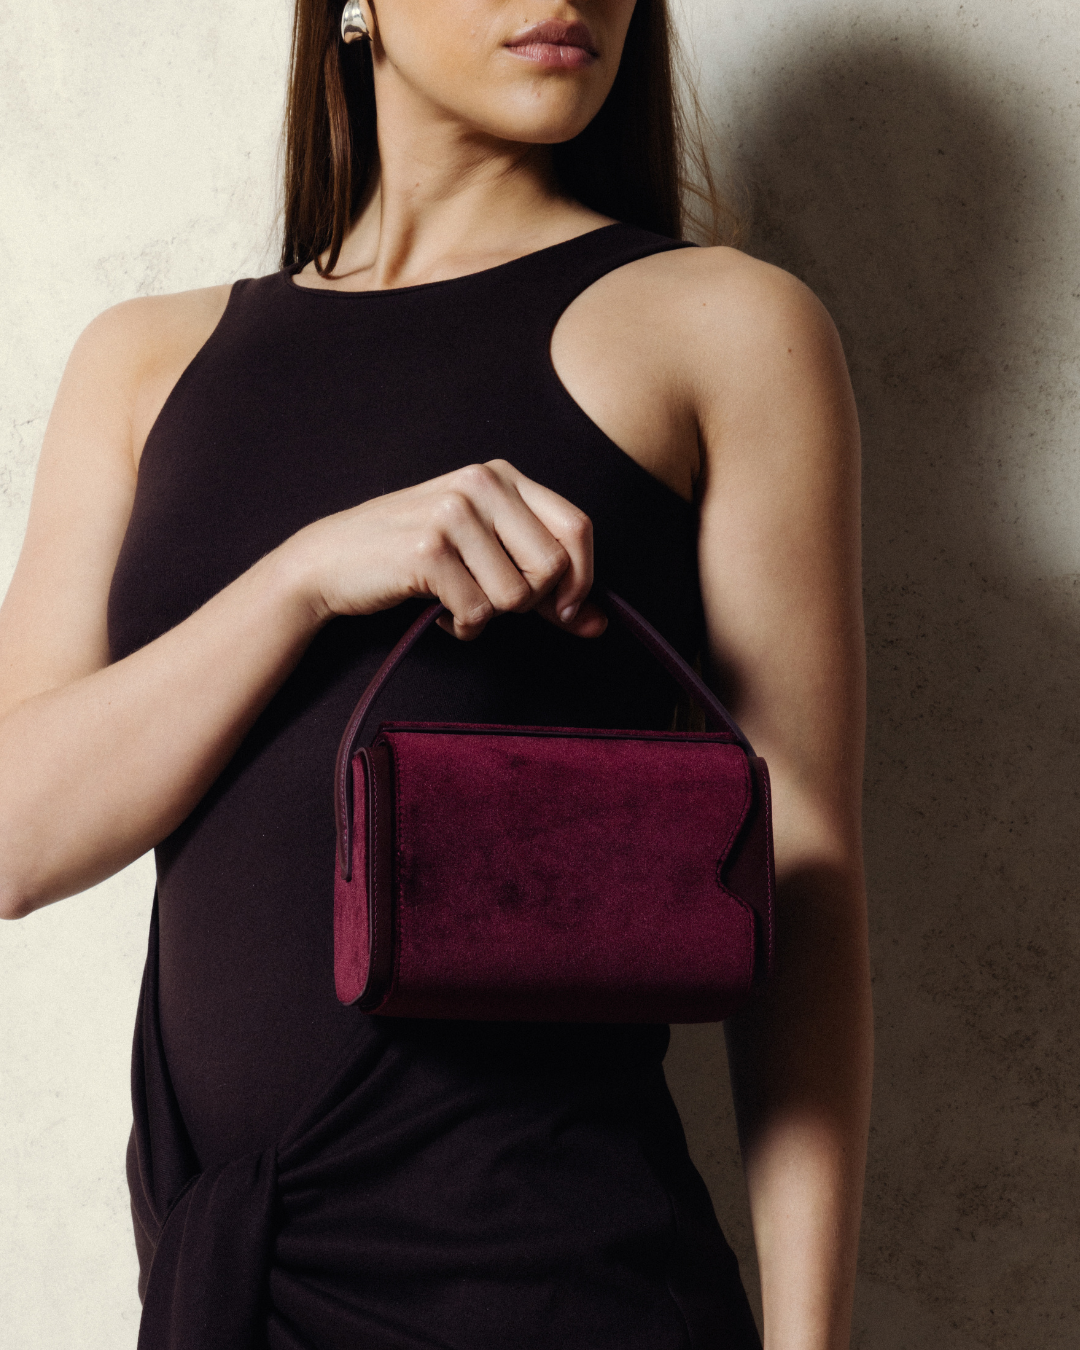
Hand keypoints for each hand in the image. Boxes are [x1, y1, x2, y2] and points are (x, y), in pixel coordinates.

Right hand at [286, 459, 607, 639]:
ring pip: (516, 596)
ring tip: (459, 601)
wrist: (330, 561)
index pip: (577, 527)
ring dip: (490, 616)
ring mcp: (452, 514)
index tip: (569, 611)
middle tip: (493, 600)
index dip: (583, 578)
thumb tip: (599, 624)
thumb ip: (545, 583)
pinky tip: (440, 612)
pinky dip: (463, 627)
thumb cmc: (415, 558)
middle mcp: (480, 483)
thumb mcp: (484, 554)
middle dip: (532, 603)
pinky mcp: (428, 550)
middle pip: (553, 566)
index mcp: (501, 475)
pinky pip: (478, 613)